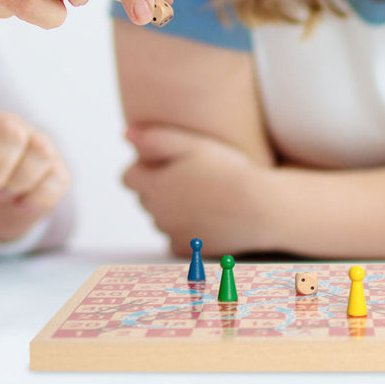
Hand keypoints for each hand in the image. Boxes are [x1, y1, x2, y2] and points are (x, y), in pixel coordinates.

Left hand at [123, 124, 273, 255]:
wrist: (259, 207)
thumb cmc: (227, 170)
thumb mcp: (191, 144)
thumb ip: (155, 138)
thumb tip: (125, 133)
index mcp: (153, 185)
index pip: (128, 177)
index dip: (146, 166)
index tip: (169, 161)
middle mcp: (157, 213)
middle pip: (146, 198)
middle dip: (160, 187)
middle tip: (192, 175)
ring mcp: (172, 234)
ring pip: (162, 218)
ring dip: (174, 208)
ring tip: (205, 195)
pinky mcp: (189, 250)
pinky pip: (178, 239)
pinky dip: (187, 230)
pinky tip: (209, 217)